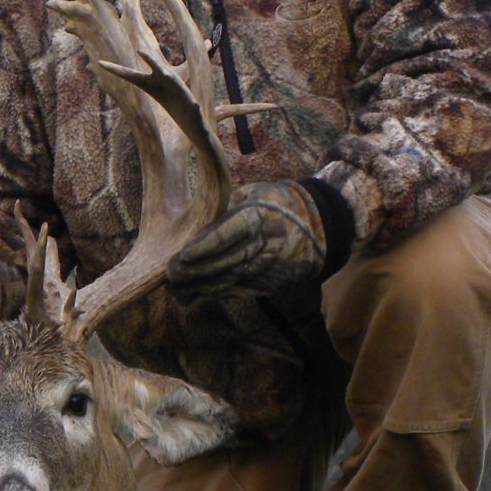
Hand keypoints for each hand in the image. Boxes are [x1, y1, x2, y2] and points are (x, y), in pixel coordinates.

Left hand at [165, 181, 328, 303]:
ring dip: (199, 288)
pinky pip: (237, 291)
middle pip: (221, 263)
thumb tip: (198, 223)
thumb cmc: (280, 205)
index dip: (202, 248)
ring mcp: (265, 269)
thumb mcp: (255, 194)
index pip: (225, 236)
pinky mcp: (268, 285)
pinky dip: (215, 294)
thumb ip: (227, 208)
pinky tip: (196, 296)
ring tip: (177, 291)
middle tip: (170, 274)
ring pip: (226, 282)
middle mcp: (261, 246)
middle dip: (193, 272)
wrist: (319, 229)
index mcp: (257, 218)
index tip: (182, 256)